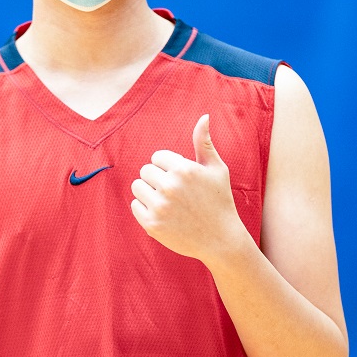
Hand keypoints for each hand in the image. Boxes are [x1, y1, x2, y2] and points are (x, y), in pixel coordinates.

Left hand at [130, 114, 244, 262]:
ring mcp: (159, 206)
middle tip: (174, 193)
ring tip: (167, 202)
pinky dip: (145, 209)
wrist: (221, 240)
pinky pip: (135, 206)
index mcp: (184, 169)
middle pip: (145, 171)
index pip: (157, 157)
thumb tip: (204, 116)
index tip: (181, 180)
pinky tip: (163, 214)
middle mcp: (170, 186)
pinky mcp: (152, 224)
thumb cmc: (219, 201)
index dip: (168, 167)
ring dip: (148, 193)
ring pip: (137, 187)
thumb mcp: (216, 169)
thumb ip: (204, 142)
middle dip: (157, 179)